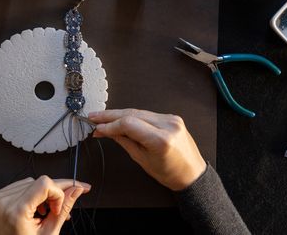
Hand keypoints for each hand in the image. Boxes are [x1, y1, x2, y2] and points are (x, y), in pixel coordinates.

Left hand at [0, 176, 90, 234]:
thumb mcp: (48, 233)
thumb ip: (63, 210)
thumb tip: (76, 190)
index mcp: (17, 211)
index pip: (45, 184)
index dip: (58, 193)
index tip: (59, 207)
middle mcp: (6, 201)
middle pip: (40, 181)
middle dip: (55, 193)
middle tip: (64, 203)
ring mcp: (1, 197)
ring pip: (33, 182)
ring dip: (44, 194)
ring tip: (47, 211)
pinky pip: (22, 185)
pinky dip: (33, 194)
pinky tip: (37, 208)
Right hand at [89, 109, 205, 190]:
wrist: (192, 173)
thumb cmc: (170, 172)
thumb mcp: (142, 160)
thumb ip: (123, 141)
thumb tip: (106, 131)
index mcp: (161, 139)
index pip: (128, 124)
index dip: (110, 124)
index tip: (98, 128)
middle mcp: (167, 125)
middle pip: (132, 114)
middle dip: (110, 115)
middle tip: (94, 117)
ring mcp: (171, 119)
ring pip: (138, 111)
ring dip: (119, 114)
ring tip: (103, 117)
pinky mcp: (171, 117)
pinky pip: (146, 114)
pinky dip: (132, 116)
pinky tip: (120, 117)